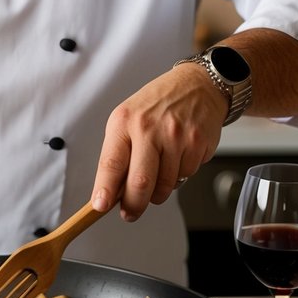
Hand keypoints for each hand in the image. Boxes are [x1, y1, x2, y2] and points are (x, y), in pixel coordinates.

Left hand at [90, 65, 226, 221]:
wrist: (197, 86)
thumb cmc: (158, 104)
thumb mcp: (129, 118)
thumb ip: (119, 153)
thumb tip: (111, 192)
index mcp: (125, 121)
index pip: (111, 162)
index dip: (105, 189)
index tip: (100, 206)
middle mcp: (149, 128)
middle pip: (140, 182)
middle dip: (133, 205)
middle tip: (130, 211)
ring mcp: (175, 136)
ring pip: (165, 186)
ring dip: (159, 192)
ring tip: (158, 173)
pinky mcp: (197, 144)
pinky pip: (185, 176)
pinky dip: (179, 176)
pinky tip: (178, 157)